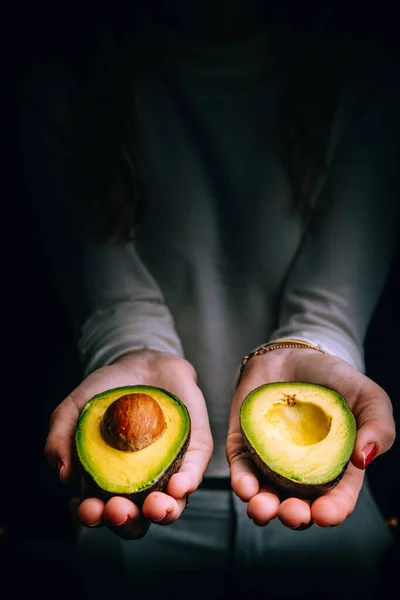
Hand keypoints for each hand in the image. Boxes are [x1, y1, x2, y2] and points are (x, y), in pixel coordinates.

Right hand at [44, 349, 212, 539]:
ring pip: (171, 505)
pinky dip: (187, 482)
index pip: (101, 512)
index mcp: (109, 482)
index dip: (94, 516)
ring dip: (163, 513)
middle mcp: (140, 483)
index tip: (90, 508)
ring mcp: (169, 469)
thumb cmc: (107, 391)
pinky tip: (178, 486)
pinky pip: (194, 472)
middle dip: (127, 522)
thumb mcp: (74, 409)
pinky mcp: (194, 450)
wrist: (141, 362)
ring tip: (154, 506)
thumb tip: (65, 476)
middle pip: (137, 520)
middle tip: (119, 510)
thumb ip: (60, 438)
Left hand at [226, 348, 394, 528]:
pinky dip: (241, 482)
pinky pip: (241, 470)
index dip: (333, 511)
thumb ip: (379, 425)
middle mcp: (302, 474)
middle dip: (295, 516)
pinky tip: (245, 487)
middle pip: (298, 506)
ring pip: (266, 497)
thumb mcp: (368, 397)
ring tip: (262, 508)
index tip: (326, 514)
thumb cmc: (334, 380)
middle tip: (293, 513)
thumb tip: (364, 459)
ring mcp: (271, 462)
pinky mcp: (244, 448)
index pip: (336, 499)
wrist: (293, 356)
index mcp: (335, 469)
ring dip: (263, 509)